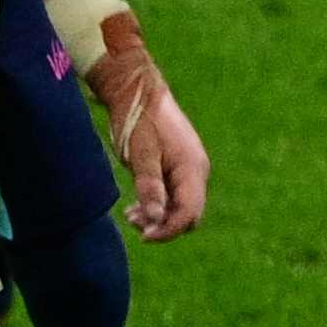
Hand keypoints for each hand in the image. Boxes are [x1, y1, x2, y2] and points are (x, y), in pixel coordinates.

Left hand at [87, 28, 211, 240]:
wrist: (137, 90)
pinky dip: (158, 206)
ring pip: (180, 207)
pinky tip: (136, 206)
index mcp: (191, 168)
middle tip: (134, 220)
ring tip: (131, 214)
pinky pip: (174, 196)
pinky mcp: (178, 166)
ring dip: (158, 217)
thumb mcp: (140, 155)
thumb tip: (156, 220)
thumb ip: (150, 187)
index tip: (144, 236)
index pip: (189, 213)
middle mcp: (196, 171)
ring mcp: (189, 169)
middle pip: (188, 214)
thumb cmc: (138, 120)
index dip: (168, 230)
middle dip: (163, 225)